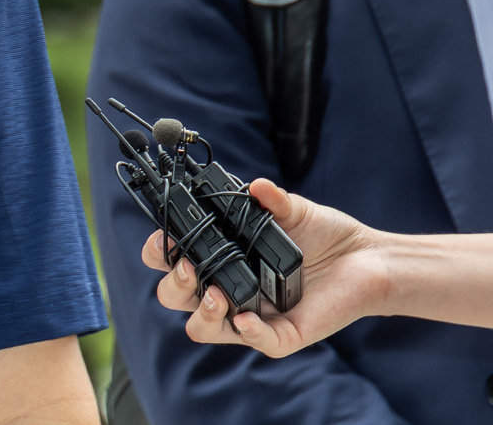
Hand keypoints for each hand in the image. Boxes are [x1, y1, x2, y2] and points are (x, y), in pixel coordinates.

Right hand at [143, 178, 384, 356]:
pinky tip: (245, 315)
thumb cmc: (326, 234)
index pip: (172, 261)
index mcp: (222, 257)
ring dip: (200, 313)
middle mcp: (229, 288)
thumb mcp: (293, 210)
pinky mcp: (283, 335)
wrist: (369, 258)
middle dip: (174, 284)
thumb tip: (255, 186)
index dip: (158, 252)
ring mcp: (253, 315)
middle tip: (191, 268)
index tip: (164, 239)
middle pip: (175, 297)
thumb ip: (271, 198)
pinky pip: (255, 341)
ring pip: (202, 329)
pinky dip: (246, 330)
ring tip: (214, 294)